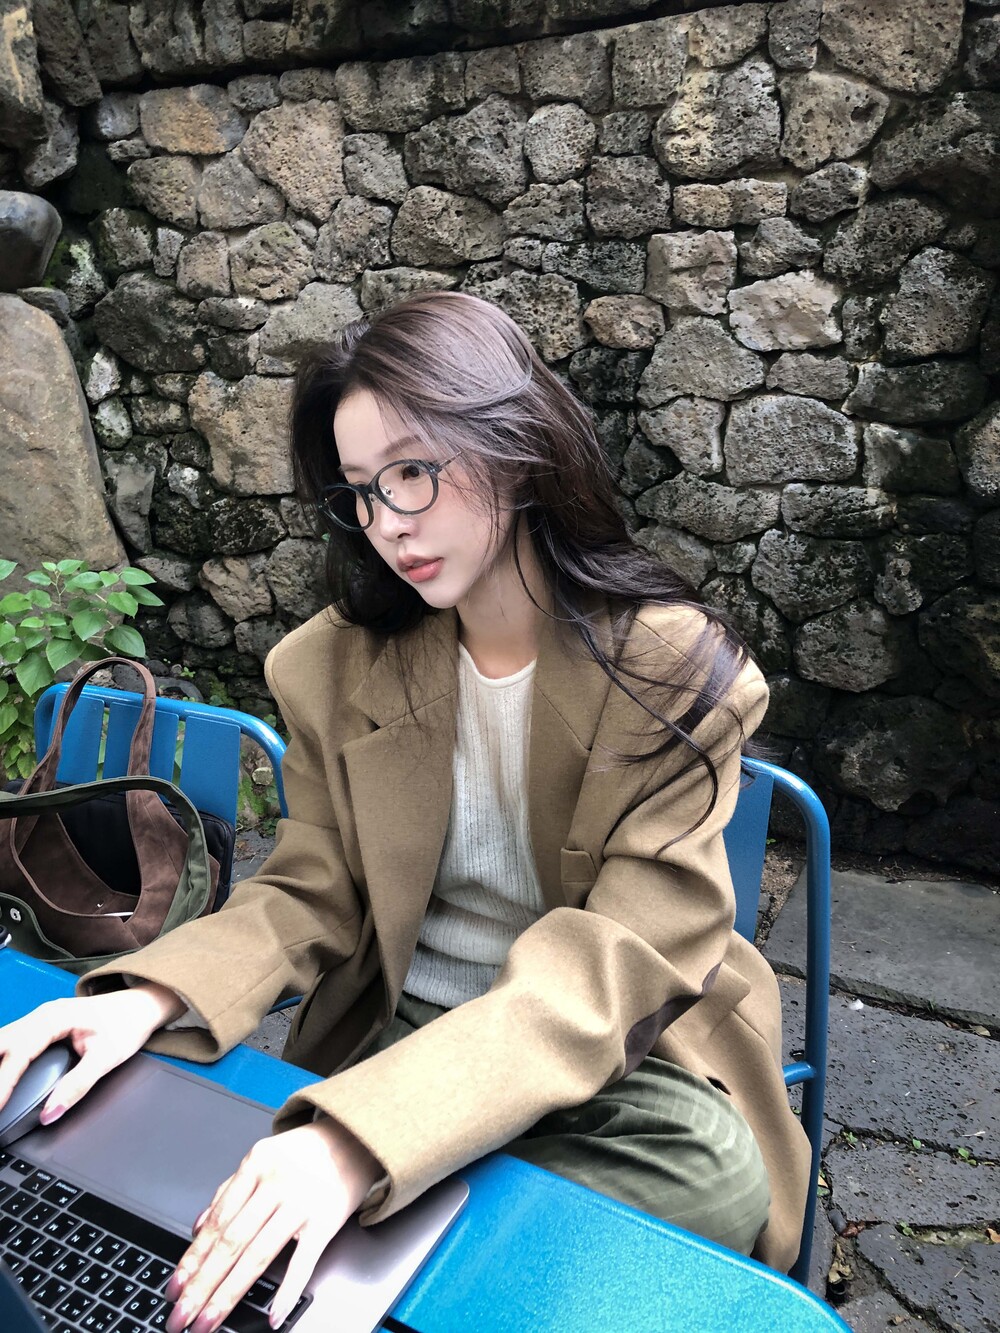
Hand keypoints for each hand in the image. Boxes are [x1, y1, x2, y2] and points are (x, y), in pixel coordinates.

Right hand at [0, 984, 185, 1122]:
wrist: (141, 1006)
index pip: (19, 1052)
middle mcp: (43, 1014)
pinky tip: (3, 1076)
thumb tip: (51, 1112)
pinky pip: (13, 1042)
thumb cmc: (126, 1024)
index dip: (4, 1082)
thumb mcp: (107, 1057)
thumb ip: (78, 1085)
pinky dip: (4, 1060)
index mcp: (55, 1017)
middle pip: (4, 1043)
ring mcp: (40, 1018)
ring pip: (5, 1041)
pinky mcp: (42, 1026)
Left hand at [164, 1120, 380, 1332]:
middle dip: (202, 1285)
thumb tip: (197, 1227)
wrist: (356, 1137)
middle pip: (231, 1242)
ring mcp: (301, 1202)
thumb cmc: (307, 1152)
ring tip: (209, 1321)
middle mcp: (276, 1183)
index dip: (192, 1259)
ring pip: (257, 1254)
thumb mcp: (263, 1158)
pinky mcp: (326, 1220)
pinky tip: (272, 1314)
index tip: (174, 1288)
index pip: (217, 1220)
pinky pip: (303, 1260)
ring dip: (228, 1293)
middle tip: (181, 1316)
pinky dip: (287, 1290)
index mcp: (255, 1165)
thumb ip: (229, 1191)